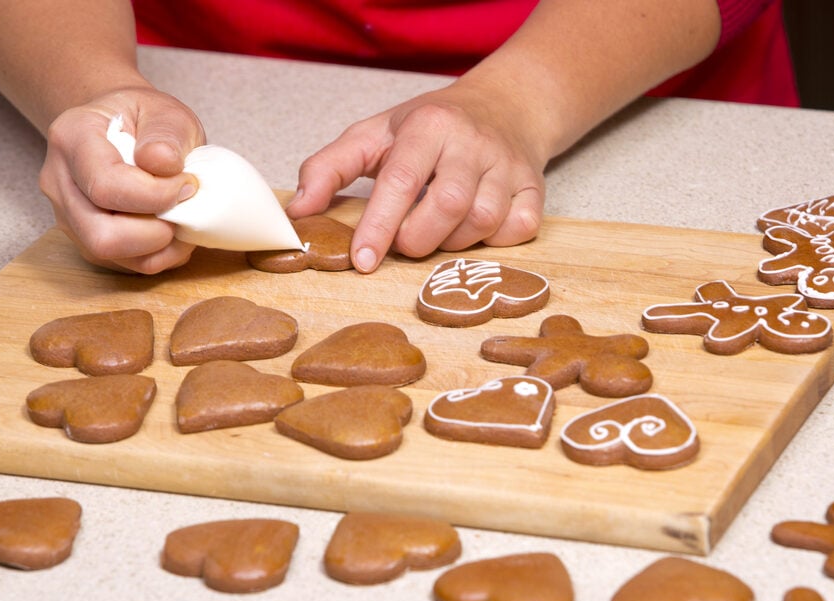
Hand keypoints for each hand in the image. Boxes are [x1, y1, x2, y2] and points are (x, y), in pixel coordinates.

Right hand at [38, 87, 205, 273]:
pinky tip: (172, 231)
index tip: (188, 184)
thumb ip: (167, 133)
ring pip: (109, 255)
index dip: (157, 195)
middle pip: (100, 235)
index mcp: (72, 138)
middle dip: (155, 233)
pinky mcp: (84, 239)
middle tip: (185, 210)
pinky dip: (156, 256)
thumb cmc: (144, 119)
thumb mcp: (164, 111)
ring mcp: (67, 215)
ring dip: (159, 248)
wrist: (124, 127)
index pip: (107, 186)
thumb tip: (164, 165)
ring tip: (183, 221)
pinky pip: (121, 264)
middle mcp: (59, 181)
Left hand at [288, 81, 545, 272]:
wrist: (506, 106)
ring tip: (438, 228)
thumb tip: (297, 212)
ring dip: (452, 242)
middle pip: (446, 206)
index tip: (362, 261)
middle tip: (405, 241)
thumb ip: (328, 168)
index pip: (400, 180)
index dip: (378, 226)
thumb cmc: (431, 128)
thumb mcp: (375, 134)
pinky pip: (517, 230)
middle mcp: (473, 142)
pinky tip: (474, 228)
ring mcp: (509, 166)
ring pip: (482, 223)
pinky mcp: (536, 189)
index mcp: (429, 125)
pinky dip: (493, 241)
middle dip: (417, 239)